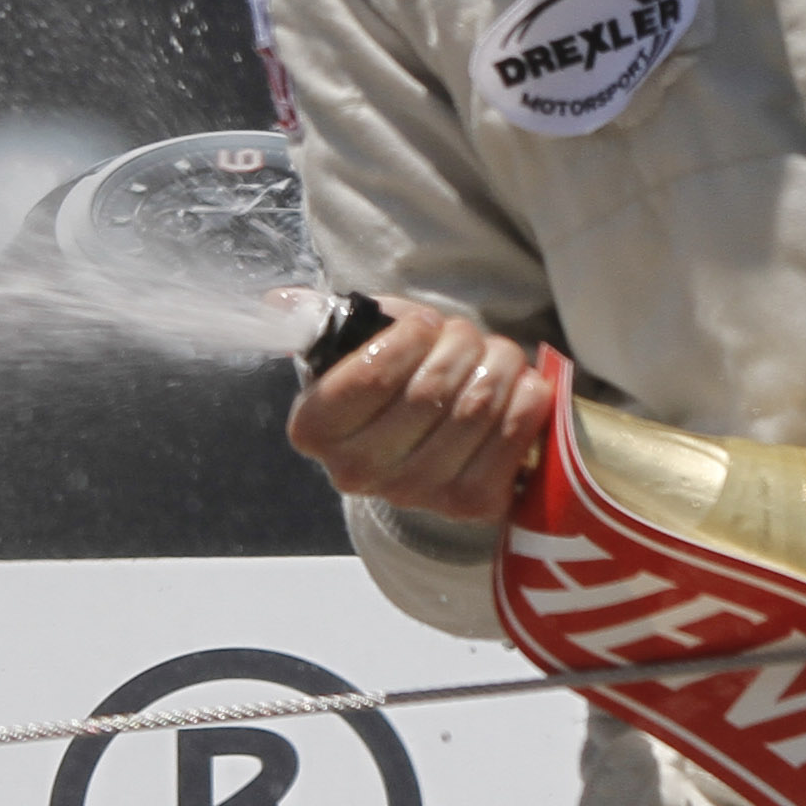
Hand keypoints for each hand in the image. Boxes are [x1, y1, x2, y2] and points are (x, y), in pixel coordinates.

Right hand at [287, 299, 556, 525]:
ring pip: (479, 404)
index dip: (411, 336)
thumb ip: (317, 320)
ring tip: (492, 357)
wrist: (428, 444)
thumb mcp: (352, 343)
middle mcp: (359, 472)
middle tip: (462, 338)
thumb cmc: (393, 379)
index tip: (422, 326)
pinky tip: (516, 388)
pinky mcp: (473, 504)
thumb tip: (278, 302)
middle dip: (460, 343)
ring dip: (499, 363)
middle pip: (433, 388)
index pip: (372, 374)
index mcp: (317, 429)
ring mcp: (417, 494)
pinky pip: (515, 430)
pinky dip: (527, 396)